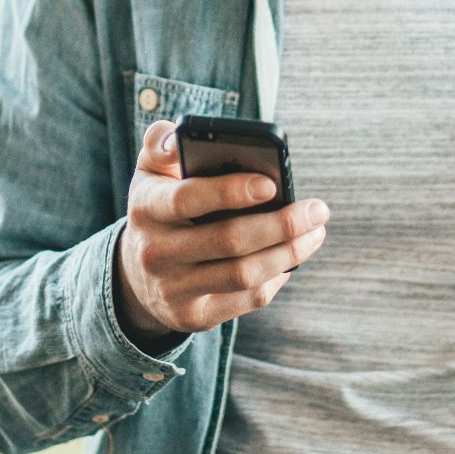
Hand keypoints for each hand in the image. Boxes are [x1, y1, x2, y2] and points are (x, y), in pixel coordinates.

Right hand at [113, 119, 330, 344]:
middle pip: (228, 241)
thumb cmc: (160, 207)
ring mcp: (173, 289)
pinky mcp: (192, 317)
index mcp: (146, 207)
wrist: (136, 272)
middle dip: (281, 225)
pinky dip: (275, 278)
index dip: (230, 191)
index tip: (271, 183)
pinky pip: (245, 300)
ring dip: (288, 253)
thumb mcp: (151, 171)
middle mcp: (155, 252)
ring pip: (243, 274)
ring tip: (315, 233)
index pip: (187, 198)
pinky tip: (291, 259)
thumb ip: (163, 144)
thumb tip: (180, 137)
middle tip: (318, 210)